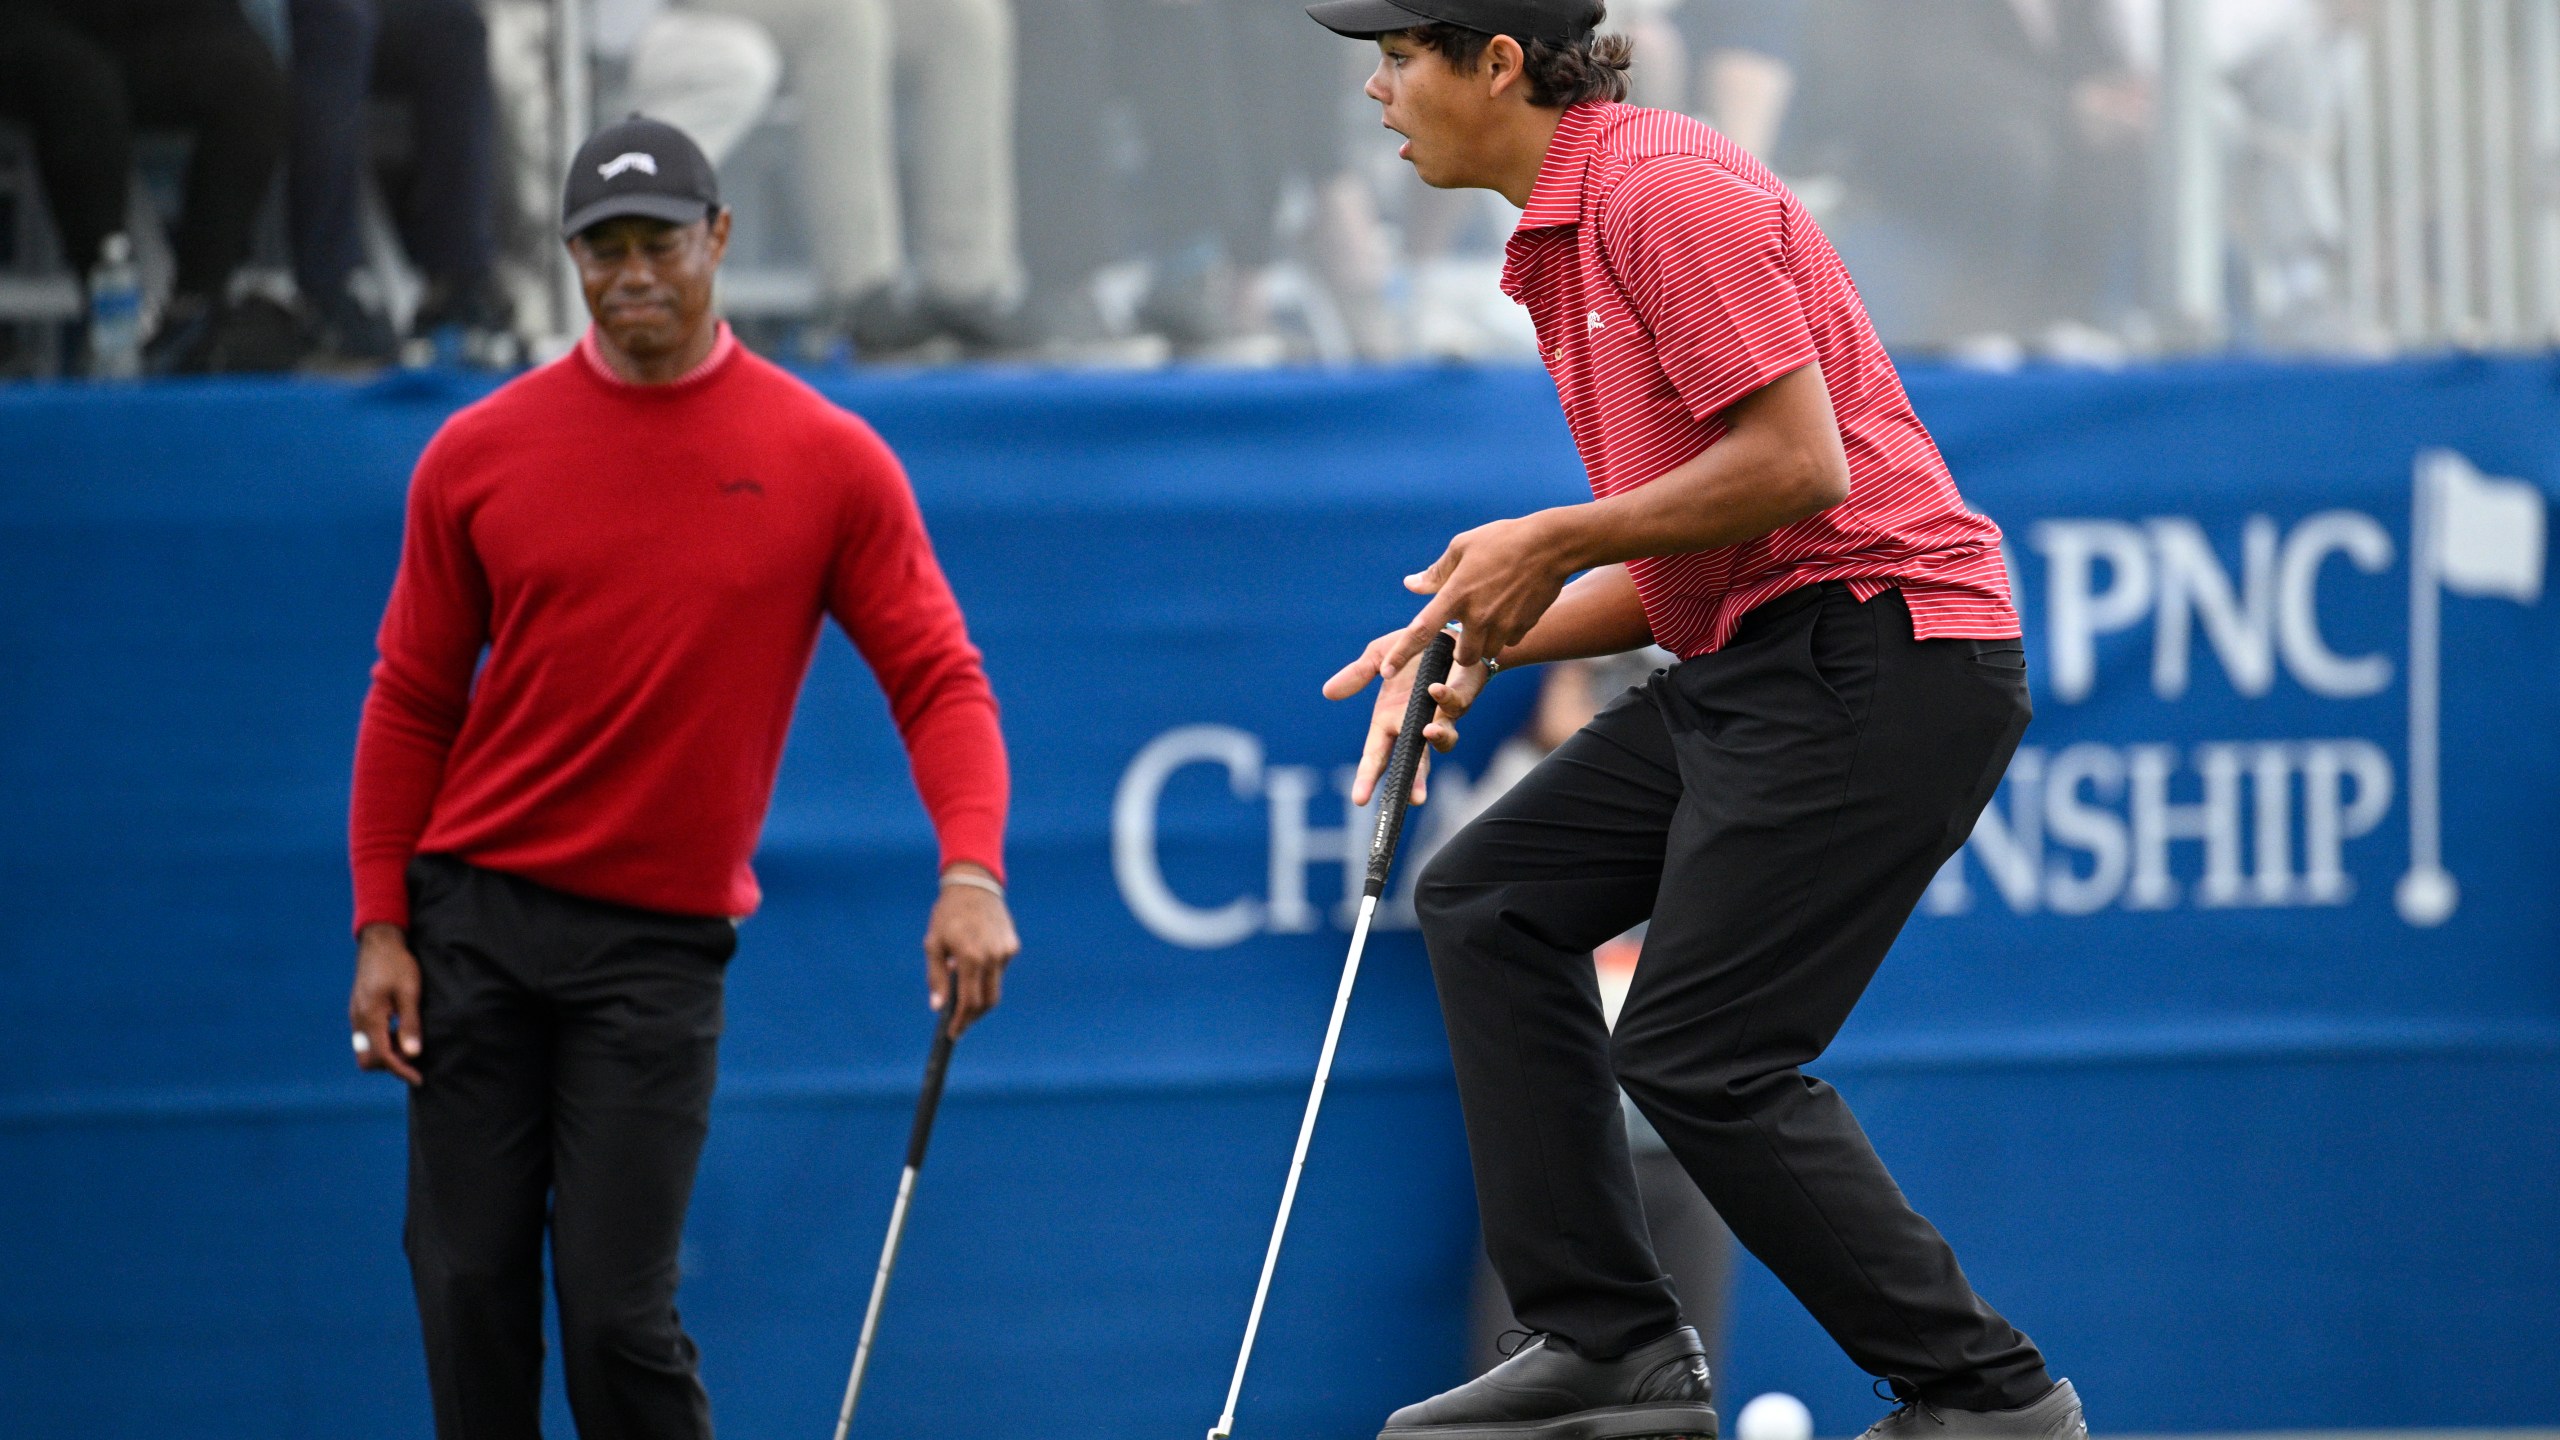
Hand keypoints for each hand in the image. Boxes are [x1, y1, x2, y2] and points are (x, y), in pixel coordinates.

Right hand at [350, 923, 423, 1085]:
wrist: (379, 942)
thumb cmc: (397, 964)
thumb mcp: (409, 992)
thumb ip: (409, 1023)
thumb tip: (412, 1054)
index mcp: (370, 1016)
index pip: (382, 1057)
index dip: (401, 1071)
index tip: (418, 1078)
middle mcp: (358, 1020)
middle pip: (368, 1060)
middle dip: (390, 1065)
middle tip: (415, 1058)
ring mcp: (355, 1015)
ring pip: (365, 1050)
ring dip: (386, 1054)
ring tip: (409, 1043)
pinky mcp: (358, 1011)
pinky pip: (365, 1038)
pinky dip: (382, 1042)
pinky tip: (399, 1032)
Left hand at [925, 866, 1018, 1036]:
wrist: (973, 885)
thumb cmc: (947, 915)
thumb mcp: (933, 944)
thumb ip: (937, 977)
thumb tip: (939, 1007)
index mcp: (970, 958)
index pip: (969, 1002)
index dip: (962, 1021)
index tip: (954, 1034)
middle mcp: (992, 957)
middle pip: (988, 1001)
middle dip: (974, 1016)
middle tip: (960, 1022)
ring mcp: (1005, 951)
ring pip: (995, 986)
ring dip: (980, 994)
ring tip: (962, 986)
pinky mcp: (1012, 945)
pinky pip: (1000, 969)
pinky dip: (987, 974)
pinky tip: (974, 962)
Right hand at [1323, 628, 1493, 807]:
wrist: (1446, 631)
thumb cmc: (1412, 649)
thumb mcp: (1379, 657)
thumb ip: (1357, 676)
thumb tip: (1328, 692)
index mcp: (1389, 720)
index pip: (1376, 757)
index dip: (1367, 778)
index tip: (1359, 800)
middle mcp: (1415, 725)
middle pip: (1414, 762)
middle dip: (1414, 782)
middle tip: (1413, 799)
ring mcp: (1441, 716)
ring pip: (1444, 741)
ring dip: (1438, 739)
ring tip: (1428, 733)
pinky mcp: (1461, 698)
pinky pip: (1455, 705)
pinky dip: (1445, 699)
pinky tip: (1435, 689)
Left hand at [1382, 514, 1570, 674]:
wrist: (1551, 545)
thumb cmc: (1502, 540)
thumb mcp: (1463, 546)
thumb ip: (1435, 573)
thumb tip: (1411, 585)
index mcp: (1456, 594)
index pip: (1421, 630)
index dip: (1402, 654)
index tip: (1387, 671)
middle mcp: (1478, 615)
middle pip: (1462, 656)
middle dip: (1463, 650)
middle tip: (1468, 628)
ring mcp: (1502, 625)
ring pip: (1487, 653)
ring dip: (1485, 642)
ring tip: (1492, 613)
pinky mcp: (1523, 627)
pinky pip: (1509, 642)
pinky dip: (1506, 633)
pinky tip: (1511, 608)